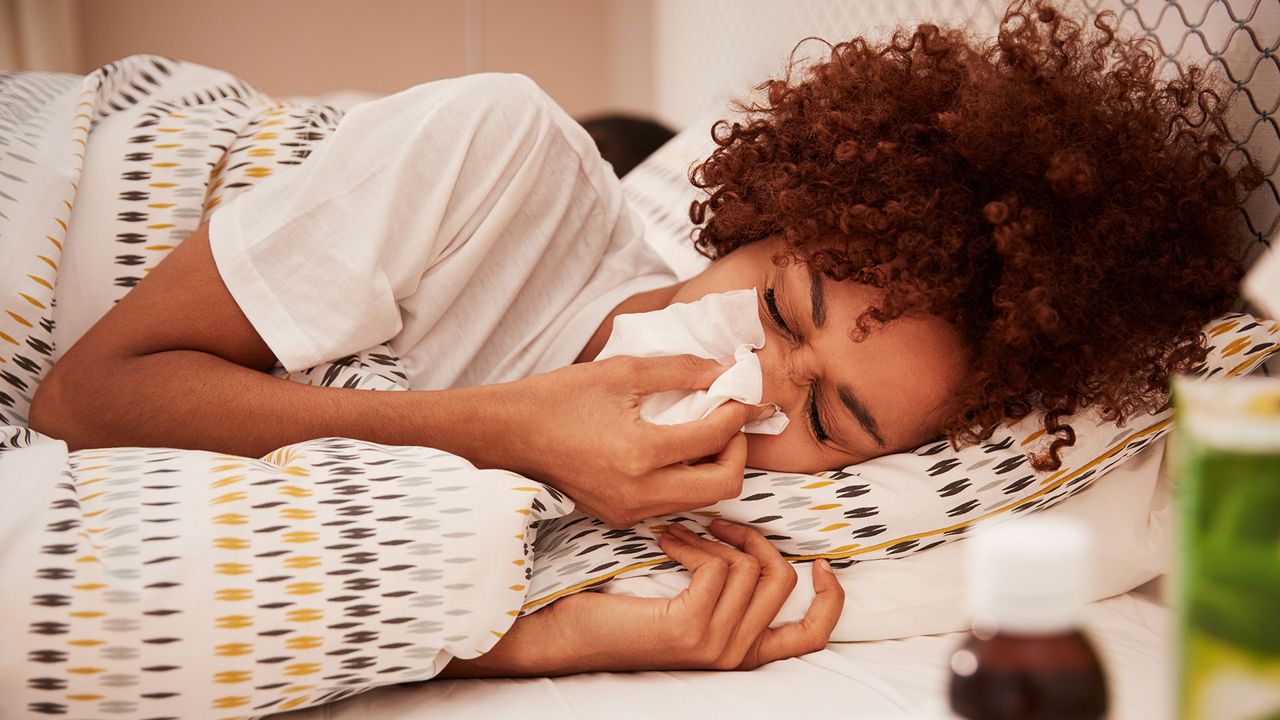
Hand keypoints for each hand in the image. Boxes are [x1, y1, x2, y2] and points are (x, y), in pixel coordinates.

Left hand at [440, 520, 844, 677]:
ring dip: (714, 536)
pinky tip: (666, 539)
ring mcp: (715, 645)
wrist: (567, 634)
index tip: (818, 560)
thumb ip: (725, 586)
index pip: (811, 636)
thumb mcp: (688, 601)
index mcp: (743, 651)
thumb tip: (754, 536)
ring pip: (748, 567)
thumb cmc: (619, 611)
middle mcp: (735, 654)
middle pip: (780, 580)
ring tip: (680, 530)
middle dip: (755, 537)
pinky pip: (718, 567)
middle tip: (721, 522)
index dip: (829, 598)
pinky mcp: (690, 628)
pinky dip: (694, 543)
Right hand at [503, 355, 774, 527]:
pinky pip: (673, 504)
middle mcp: (639, 493)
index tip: (743, 395)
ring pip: (702, 501)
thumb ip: (682, 370)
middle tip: (730, 422)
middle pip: (724, 487)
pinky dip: (687, 480)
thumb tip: (725, 370)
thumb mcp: (623, 371)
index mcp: (641, 454)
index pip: (716, 438)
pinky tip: (676, 452)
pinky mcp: (619, 517)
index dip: (739, 412)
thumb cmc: (559, 397)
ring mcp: (629, 512)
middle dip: (737, 451)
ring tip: (705, 434)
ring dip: (715, 468)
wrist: (508, 433)